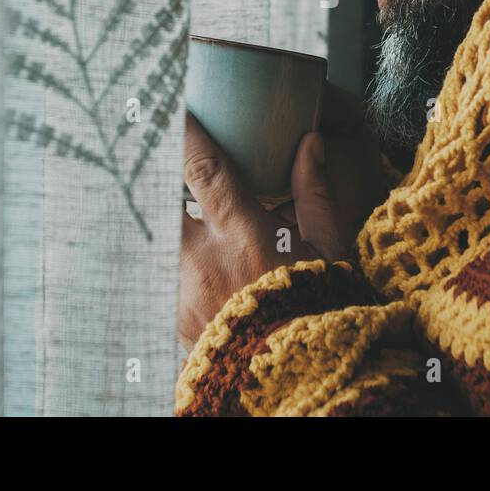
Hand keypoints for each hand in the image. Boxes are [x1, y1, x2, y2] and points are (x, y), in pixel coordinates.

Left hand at [178, 86, 394, 350]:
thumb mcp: (332, 253)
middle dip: (159, 175)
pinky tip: (191, 260)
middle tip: (157, 151)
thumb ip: (316, 195)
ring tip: (181, 211)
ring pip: (159, 239)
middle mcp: (203, 262)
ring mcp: (183, 294)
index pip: (201, 169)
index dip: (183, 132)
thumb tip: (310, 144)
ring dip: (169, 222)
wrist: (307, 386)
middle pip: (162, 200)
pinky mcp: (175, 321)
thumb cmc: (326, 315)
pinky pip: (163, 276)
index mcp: (245, 237)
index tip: (172, 104)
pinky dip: (173, 260)